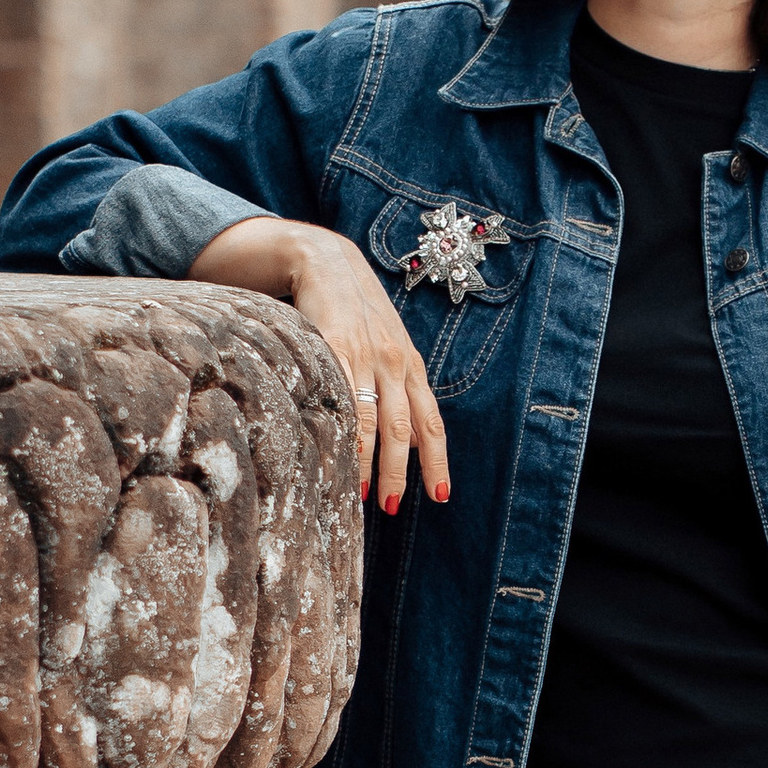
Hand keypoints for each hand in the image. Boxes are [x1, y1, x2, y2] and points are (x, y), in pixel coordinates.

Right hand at [187, 217, 448, 514]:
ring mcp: (363, 354)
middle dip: (399, 472)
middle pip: (401, 428)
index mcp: (409, 366)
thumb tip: (412, 440)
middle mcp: (393, 362)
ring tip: (361, 494)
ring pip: (371, 419)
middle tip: (391, 506)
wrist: (327, 261)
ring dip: (367, 461)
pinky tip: (334, 451)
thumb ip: (400, 390)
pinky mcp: (332, 345)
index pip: (429, 421)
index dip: (436, 460)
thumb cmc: (357, 312)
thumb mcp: (389, 347)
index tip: (440, 495)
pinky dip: (340, 428)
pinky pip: (338, 394)